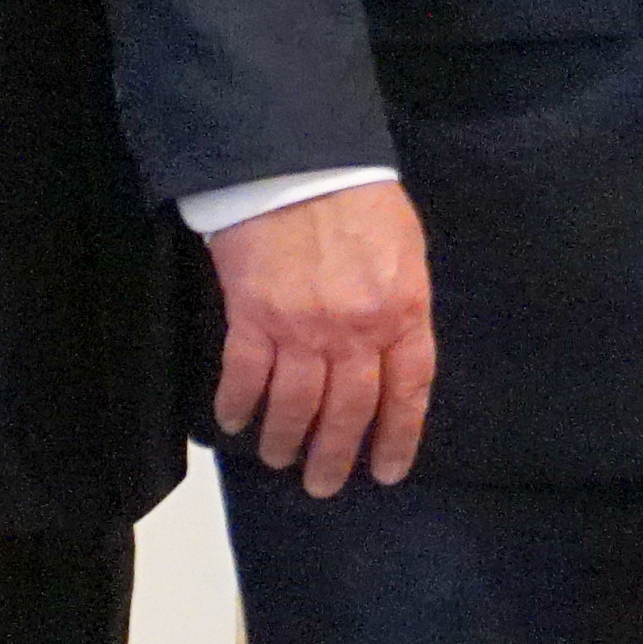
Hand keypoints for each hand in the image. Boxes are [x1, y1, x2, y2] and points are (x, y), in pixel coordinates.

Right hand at [210, 178, 435, 494]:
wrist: (296, 158)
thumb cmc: (356, 194)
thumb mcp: (404, 247)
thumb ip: (402, 302)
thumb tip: (394, 347)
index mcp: (402, 311)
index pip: (408, 390)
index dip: (398, 436)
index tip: (387, 470)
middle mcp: (356, 330)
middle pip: (350, 410)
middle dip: (336, 455)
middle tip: (324, 485)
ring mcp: (303, 328)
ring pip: (297, 405)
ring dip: (285, 440)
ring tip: (279, 459)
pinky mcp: (253, 315)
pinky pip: (245, 376)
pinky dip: (239, 405)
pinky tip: (234, 421)